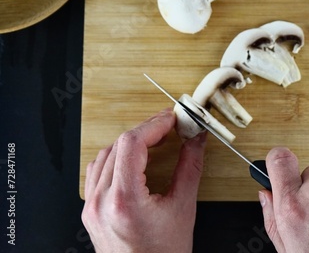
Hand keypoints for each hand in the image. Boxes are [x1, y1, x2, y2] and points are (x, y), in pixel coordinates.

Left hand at [82, 108, 206, 252]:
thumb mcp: (184, 208)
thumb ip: (190, 167)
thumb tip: (196, 139)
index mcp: (124, 200)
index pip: (132, 144)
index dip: (153, 125)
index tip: (171, 119)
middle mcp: (101, 202)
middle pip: (119, 146)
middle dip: (146, 131)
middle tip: (169, 127)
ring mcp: (91, 207)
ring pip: (105, 155)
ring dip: (130, 142)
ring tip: (154, 140)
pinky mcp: (90, 211)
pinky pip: (97, 172)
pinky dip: (116, 158)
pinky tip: (133, 159)